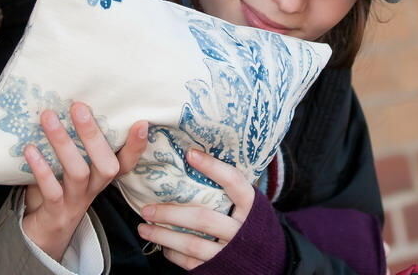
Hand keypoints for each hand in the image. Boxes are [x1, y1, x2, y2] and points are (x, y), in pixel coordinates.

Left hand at [22, 102, 147, 260]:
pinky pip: (52, 190)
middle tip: (78, 107)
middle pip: (105, 165)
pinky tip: (30, 149)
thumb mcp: (75, 167)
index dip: (136, 146)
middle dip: (93, 135)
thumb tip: (67, 101)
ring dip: (63, 143)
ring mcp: (76, 201)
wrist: (44, 233)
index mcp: (102, 176)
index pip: (127, 162)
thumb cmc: (60, 189)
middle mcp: (95, 188)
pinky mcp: (56, 212)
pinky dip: (42, 169)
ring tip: (48, 118)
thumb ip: (77, 144)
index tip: (141, 122)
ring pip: (78, 173)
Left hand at [137, 148, 255, 269]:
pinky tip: (163, 245)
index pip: (234, 183)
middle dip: (171, 213)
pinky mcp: (220, 269)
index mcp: (252, 208)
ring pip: (192, 244)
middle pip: (203, 218)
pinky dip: (174, 254)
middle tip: (147, 208)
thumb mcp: (252, 207)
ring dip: (164, 236)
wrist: (273, 263)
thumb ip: (232, 191)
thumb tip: (197, 160)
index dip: (214, 167)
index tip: (191, 154)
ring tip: (144, 228)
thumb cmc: (254, 226)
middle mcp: (242, 230)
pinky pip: (192, 263)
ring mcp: (230, 252)